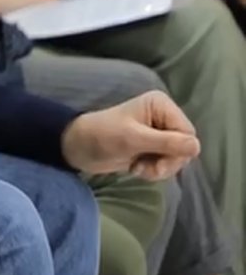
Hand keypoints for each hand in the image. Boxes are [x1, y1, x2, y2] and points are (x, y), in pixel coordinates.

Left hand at [60, 90, 199, 179]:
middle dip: (168, 162)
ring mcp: (157, 132)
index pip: (187, 132)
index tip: (159, 162)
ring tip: (138, 167)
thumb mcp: (134, 139)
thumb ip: (166, 143)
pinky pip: (166, 163)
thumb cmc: (102, 136)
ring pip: (177, 158)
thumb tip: (196, 146)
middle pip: (185, 146)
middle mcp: (162, 116)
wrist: (78, 148)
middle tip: (148, 168)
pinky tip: (136, 168)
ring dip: (160, 168)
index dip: (178, 151)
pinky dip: (154, 170)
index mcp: (160, 105)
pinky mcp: (151, 146)